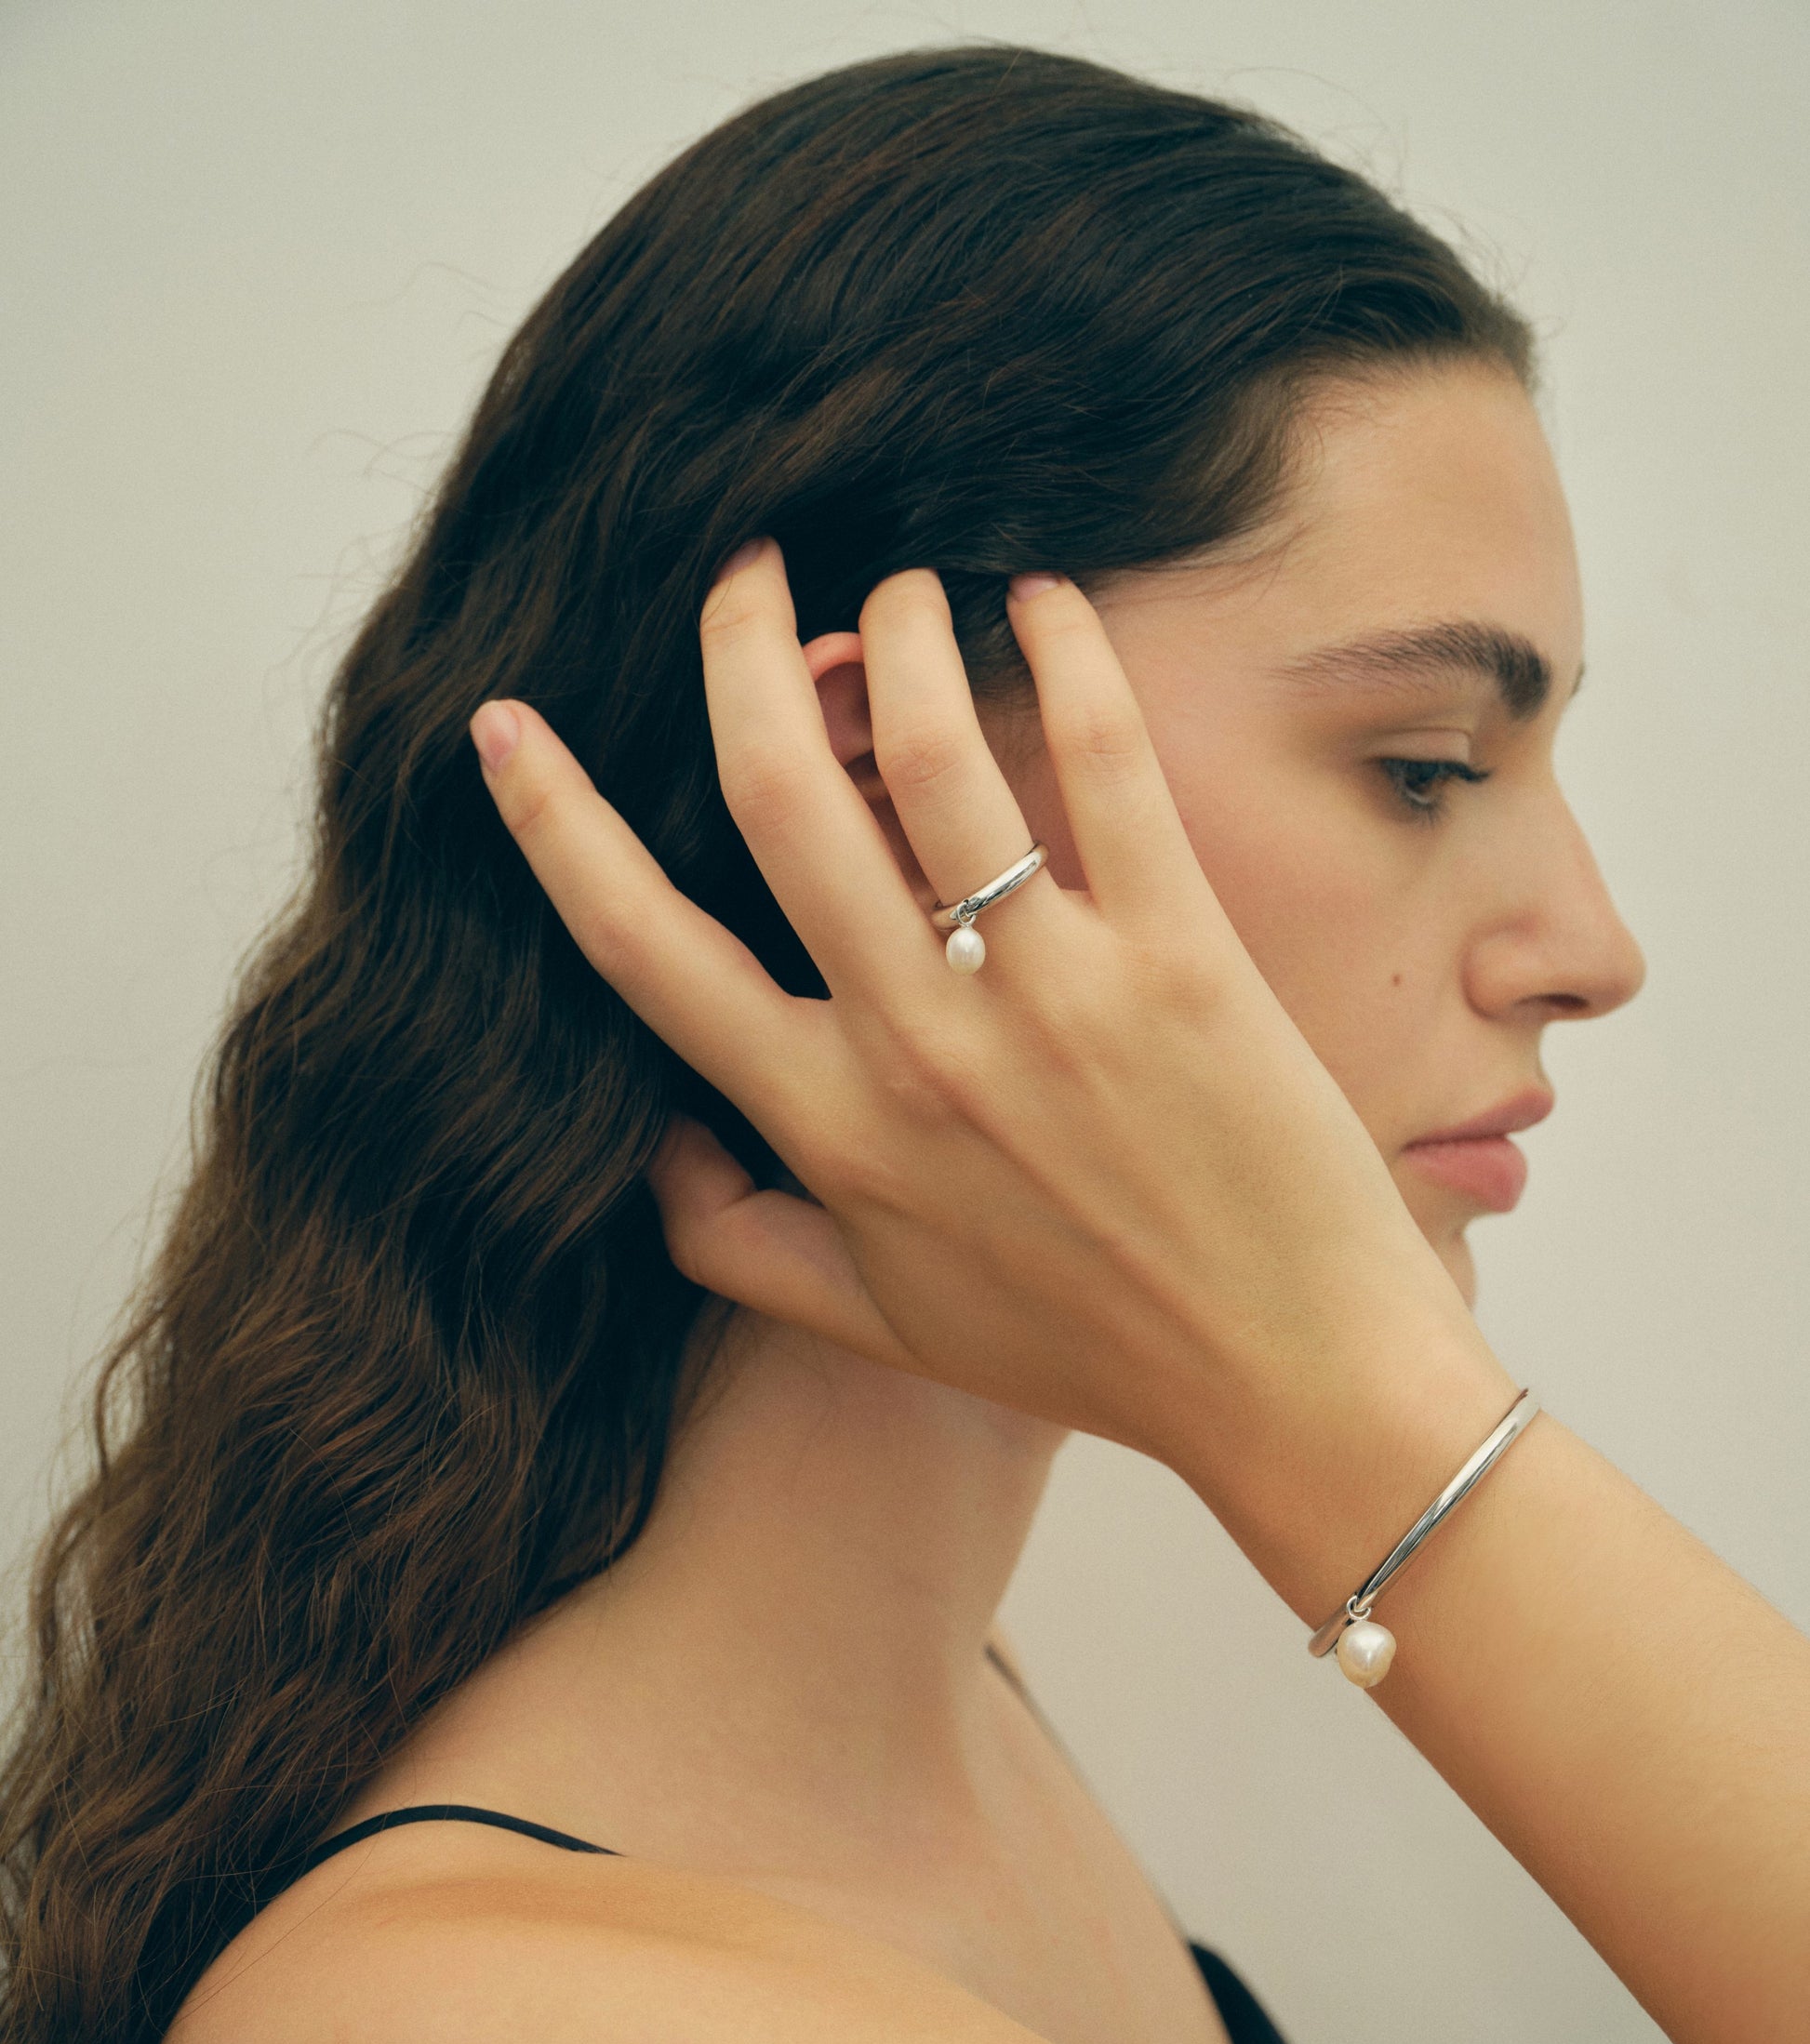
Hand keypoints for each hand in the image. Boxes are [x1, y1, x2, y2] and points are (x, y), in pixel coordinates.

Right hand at [470, 544, 1507, 1597]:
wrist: (1291, 1385)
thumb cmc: (1089, 1353)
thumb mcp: (884, 1325)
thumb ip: (741, 1245)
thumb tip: (654, 1153)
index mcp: (833, 1129)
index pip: (646, 950)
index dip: (553, 824)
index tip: (502, 727)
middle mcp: (922, 1050)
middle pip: (780, 797)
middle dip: (738, 648)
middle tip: (743, 569)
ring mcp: (1052, 997)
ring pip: (932, 754)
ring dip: (899, 632)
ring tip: (899, 587)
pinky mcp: (1182, 958)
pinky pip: (1106, 764)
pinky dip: (1066, 656)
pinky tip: (1044, 600)